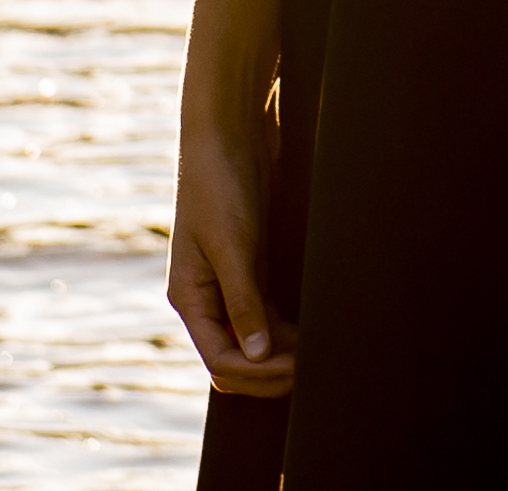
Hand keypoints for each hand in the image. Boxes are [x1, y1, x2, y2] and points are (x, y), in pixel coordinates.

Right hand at [167, 90, 296, 395]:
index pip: (221, 361)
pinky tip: (310, 327)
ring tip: (317, 351)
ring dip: (281, 352)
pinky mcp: (250, 265)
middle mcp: (206, 297)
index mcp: (190, 298)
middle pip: (236, 360)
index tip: (298, 370)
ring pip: (254, 340)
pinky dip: (285, 328)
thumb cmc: (219, 184)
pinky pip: (266, 313)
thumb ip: (244, 301)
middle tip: (312, 368)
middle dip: (270, 372)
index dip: (259, 374)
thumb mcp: (232, 245)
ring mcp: (228, 283)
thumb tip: (258, 354)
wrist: (228, 133)